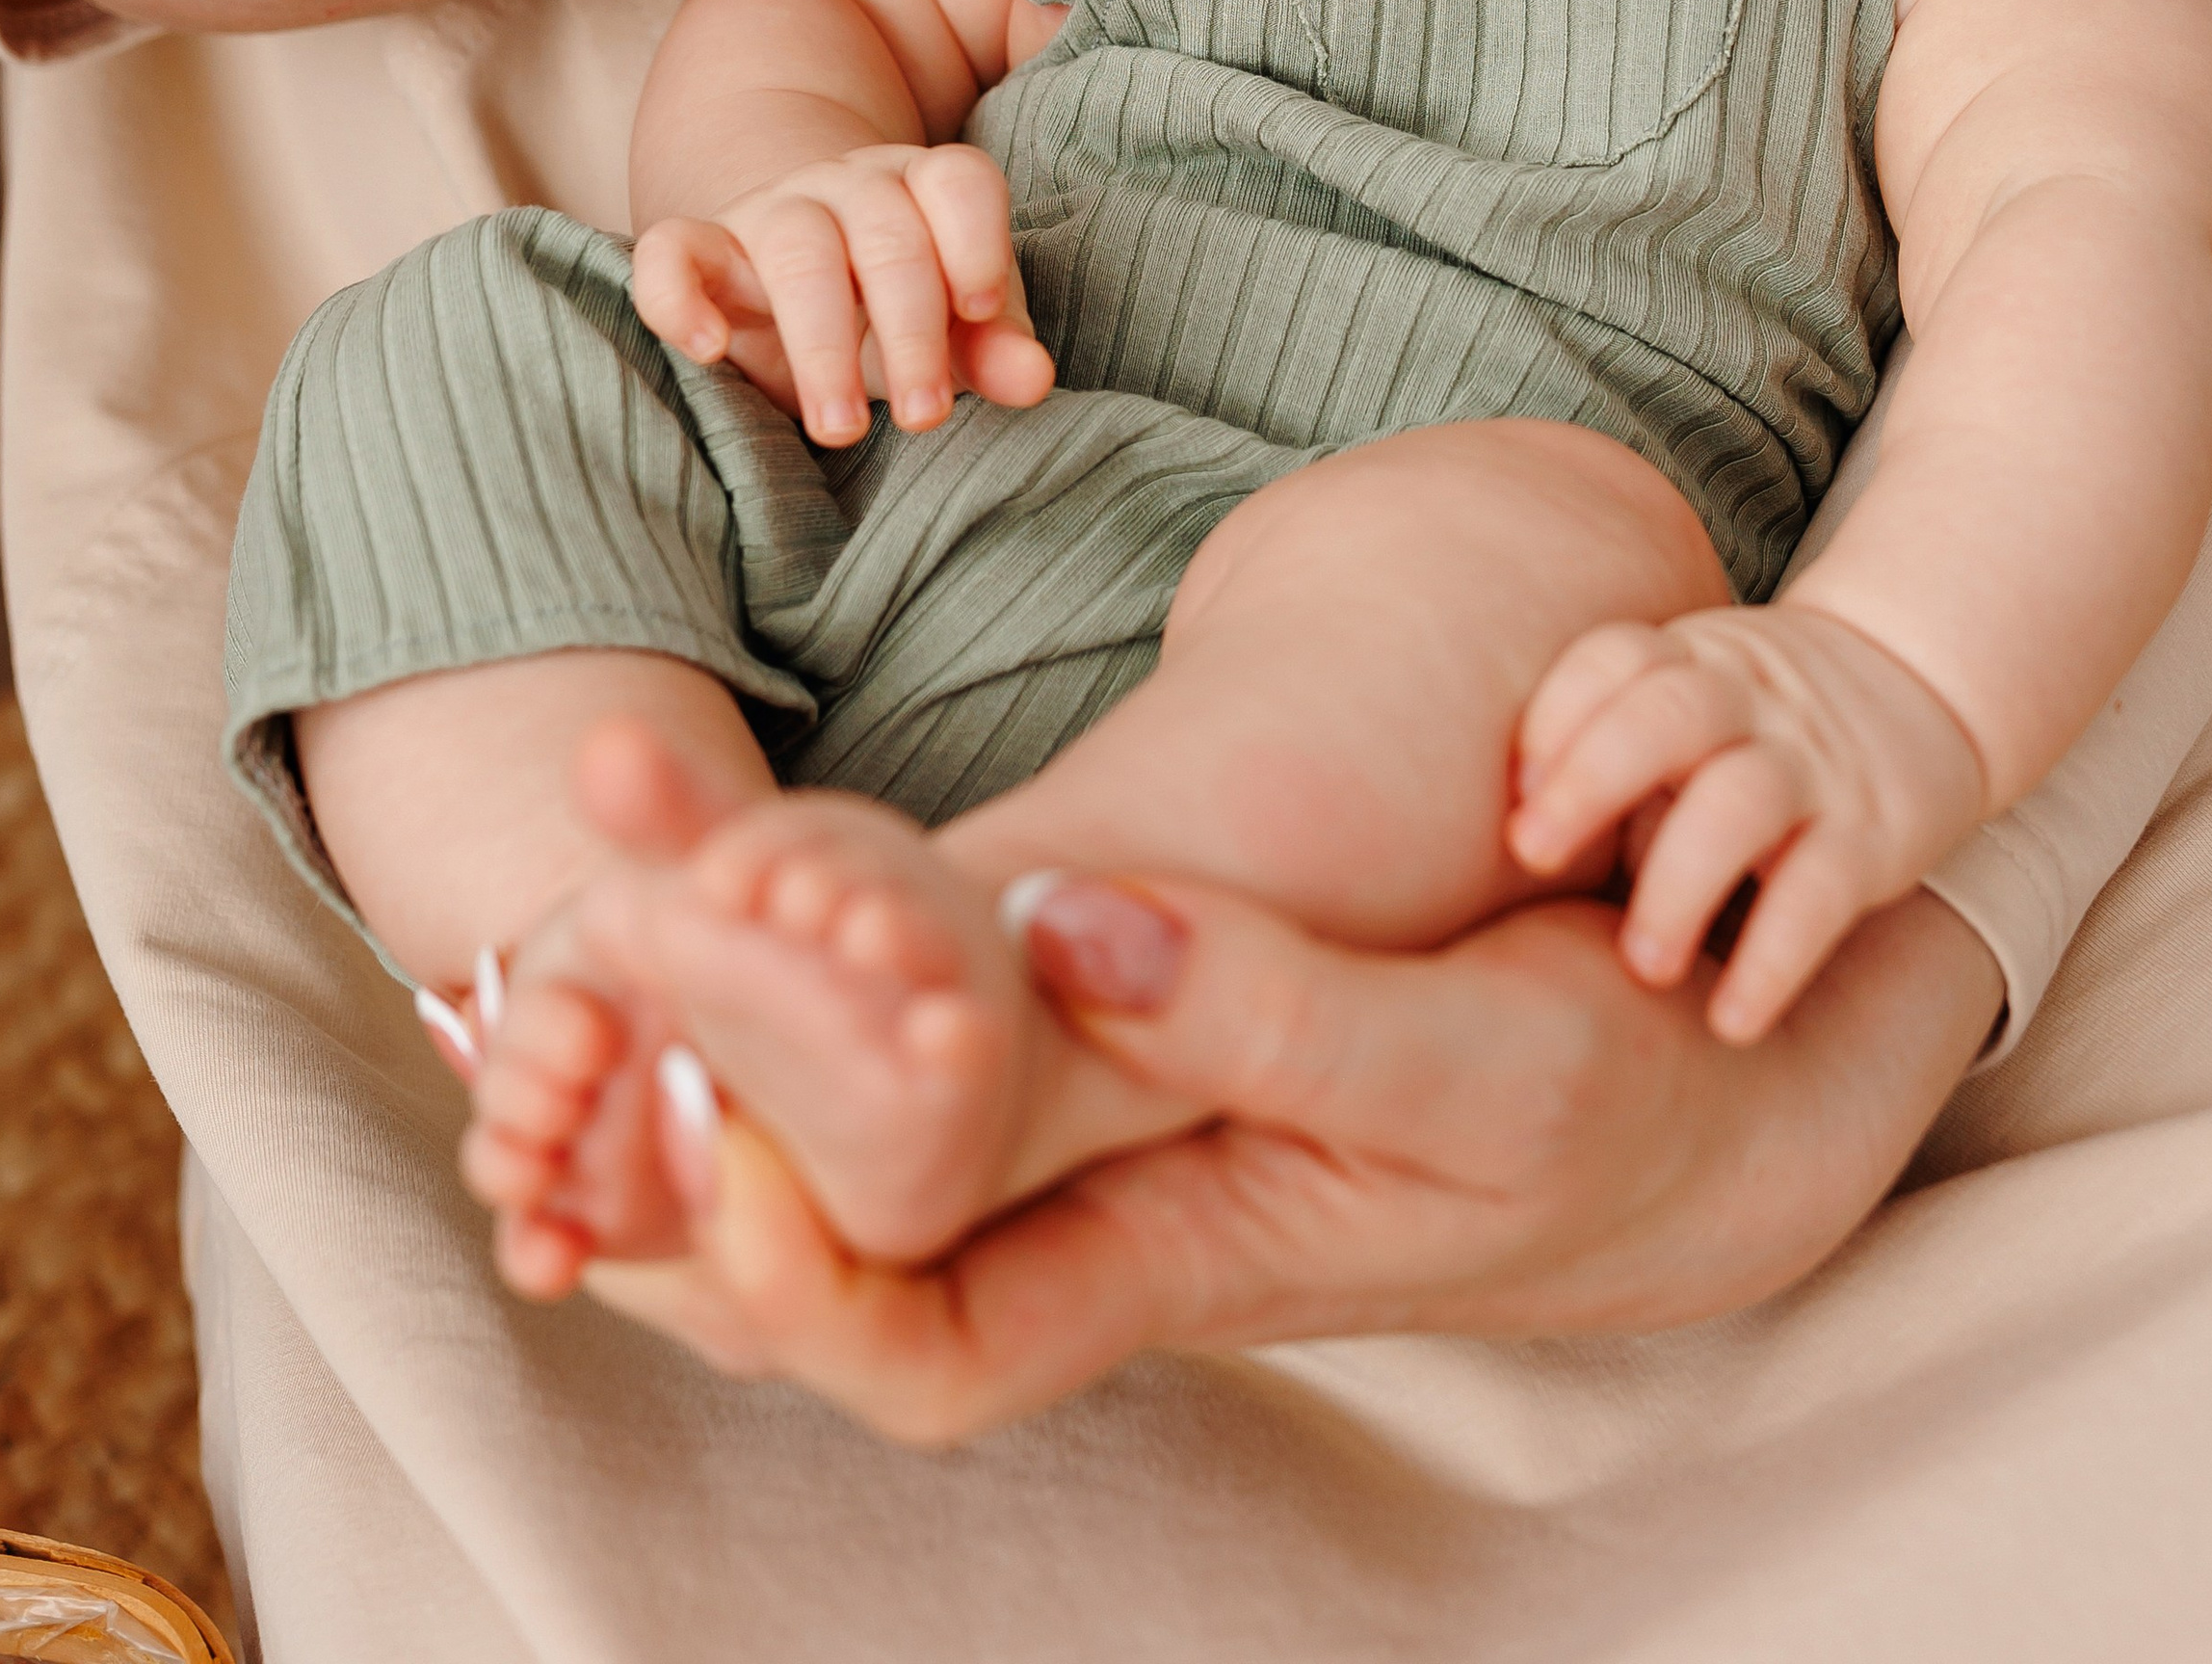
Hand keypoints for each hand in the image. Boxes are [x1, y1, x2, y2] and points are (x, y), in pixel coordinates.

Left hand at [579, 858, 2005, 1439]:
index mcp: (1175, 1264)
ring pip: (843, 1131)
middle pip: (828, 1242)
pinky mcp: (1100, 1034)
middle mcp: (1093, 1217)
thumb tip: (1062, 929)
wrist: (1674, 1092)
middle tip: (537, 992)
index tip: (700, 1141)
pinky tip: (711, 863)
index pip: (924, 1349)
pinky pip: (908, 1032)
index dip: (791, 1276)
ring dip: (707, 1024)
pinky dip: (800, 957)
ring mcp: (1088, 1130)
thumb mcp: (1466, 1069)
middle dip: (665, 1134)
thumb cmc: (1591, 1108)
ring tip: (574, 883)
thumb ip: (1270, 1011)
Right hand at [632, 146, 1052, 438]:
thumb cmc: (893, 307)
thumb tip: (1033, 379)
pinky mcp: (700, 248)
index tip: (979, 312)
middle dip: (911, 328)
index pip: (957, 182)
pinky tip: (705, 350)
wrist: (793, 276)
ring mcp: (770, 211)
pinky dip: (679, 296)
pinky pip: (673, 253)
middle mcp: (848, 187)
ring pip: (798, 250)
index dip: (975, 241)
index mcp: (921, 187)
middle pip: (886, 233)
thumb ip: (993, 346)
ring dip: (823, 342)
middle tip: (924, 417)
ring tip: (841, 428)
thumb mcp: (951, 327)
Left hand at [1507, 603, 1986, 1041]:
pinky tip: (1734, 1021)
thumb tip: (1479, 858)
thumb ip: (1607, 747)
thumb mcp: (1687, 697)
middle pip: (1665, 713)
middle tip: (1530, 855)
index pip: (1615, 659)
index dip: (1557, 714)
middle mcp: (1746, 699)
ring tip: (1642, 968)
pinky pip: (1822, 892)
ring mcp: (1812, 762)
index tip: (1510, 789)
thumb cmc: (1757, 719)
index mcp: (1687, 659)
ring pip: (1740, 802)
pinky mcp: (1872, 833)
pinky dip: (1774, 956)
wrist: (1921, 679)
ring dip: (1680, 883)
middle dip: (1590, 780)